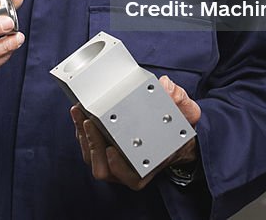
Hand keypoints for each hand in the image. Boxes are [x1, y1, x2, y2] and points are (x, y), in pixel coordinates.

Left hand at [71, 75, 200, 190]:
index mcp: (152, 165)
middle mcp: (132, 168)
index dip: (119, 169)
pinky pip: (87, 147)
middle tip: (90, 123)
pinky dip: (81, 131)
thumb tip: (166, 87)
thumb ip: (178, 99)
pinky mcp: (104, 148)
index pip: (132, 178)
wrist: (173, 126)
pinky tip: (79, 113)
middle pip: (105, 169)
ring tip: (81, 115)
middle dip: (94, 145)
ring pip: (93, 159)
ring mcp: (116, 160)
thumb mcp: (186, 110)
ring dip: (84, 138)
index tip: (112, 151)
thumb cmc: (177, 123)